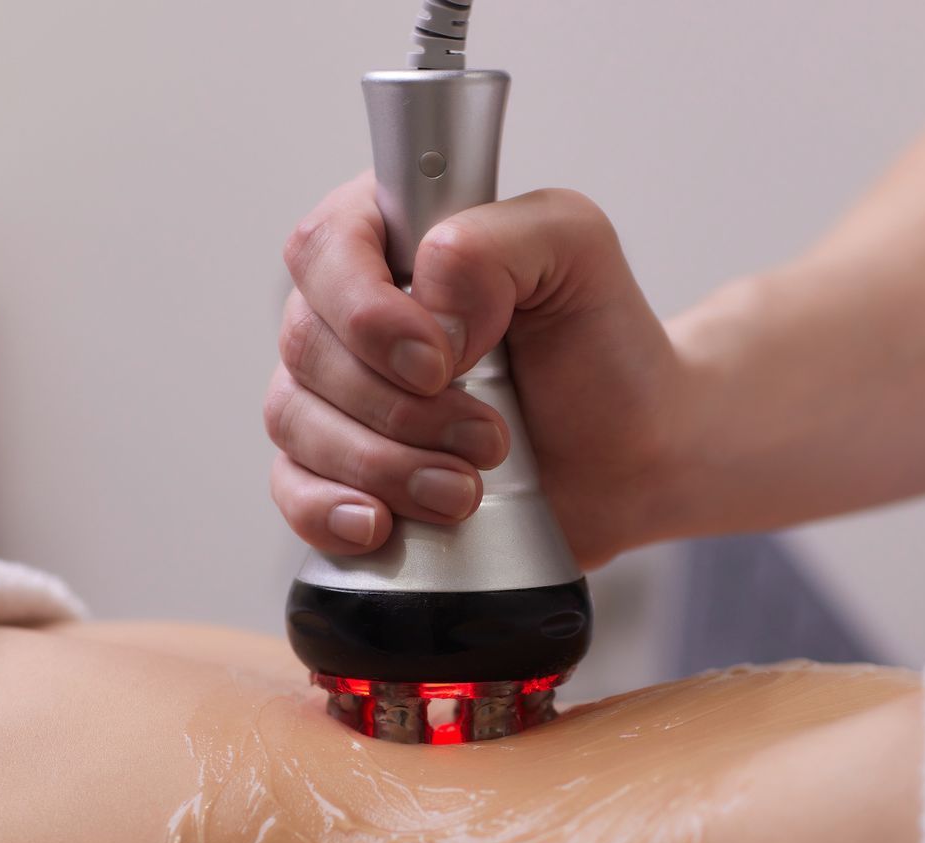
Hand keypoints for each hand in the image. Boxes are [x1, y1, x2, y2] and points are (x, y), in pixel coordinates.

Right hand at [266, 173, 692, 566]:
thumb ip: (499, 240)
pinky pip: (291, 491)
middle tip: (490, 435)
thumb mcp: (578, 249)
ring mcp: (340, 395)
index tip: (443, 361)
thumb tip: (429, 303)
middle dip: (402, 408)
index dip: (368, 313)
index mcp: (393, 236)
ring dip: (385, 466)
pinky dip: (327, 511)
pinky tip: (379, 524)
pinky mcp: (342, 472)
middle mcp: (351, 312)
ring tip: (468, 488)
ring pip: (296, 423)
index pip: (323, 250)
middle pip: (307, 347)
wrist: (634, 452)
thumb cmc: (603, 345)